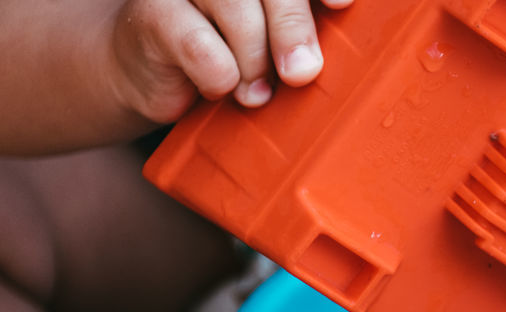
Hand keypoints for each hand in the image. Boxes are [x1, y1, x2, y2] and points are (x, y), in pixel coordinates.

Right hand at [109, 0, 352, 124]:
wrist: (148, 73)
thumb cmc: (224, 54)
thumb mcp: (271, 41)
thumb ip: (301, 31)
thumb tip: (326, 55)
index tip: (341, 6)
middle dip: (293, 27)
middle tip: (302, 72)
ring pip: (237, 10)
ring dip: (254, 61)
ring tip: (256, 92)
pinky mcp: (152, 13)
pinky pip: (202, 47)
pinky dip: (220, 78)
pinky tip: (217, 88)